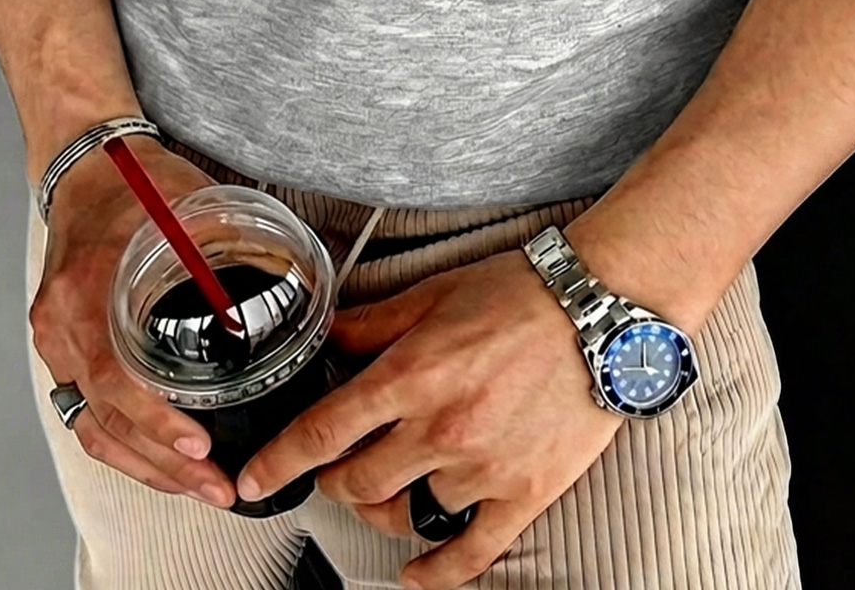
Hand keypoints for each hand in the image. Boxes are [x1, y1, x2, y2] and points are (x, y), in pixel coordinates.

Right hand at [28, 138, 237, 508]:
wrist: (84, 166)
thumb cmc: (135, 180)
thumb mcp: (185, 201)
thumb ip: (226, 239)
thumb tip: (287, 278)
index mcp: (87, 289)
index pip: (114, 377)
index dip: (155, 421)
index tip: (197, 446)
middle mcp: (62, 322)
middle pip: (105, 418)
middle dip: (164, 464)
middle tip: (216, 486)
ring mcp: (56, 339)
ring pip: (93, 425)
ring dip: (146, 464)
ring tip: (198, 486)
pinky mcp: (61, 347)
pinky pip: (85, 410)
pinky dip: (124, 441)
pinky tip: (160, 459)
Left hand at [236, 248, 626, 589]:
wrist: (601, 309)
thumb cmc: (519, 293)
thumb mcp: (433, 293)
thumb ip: (372, 323)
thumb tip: (325, 338)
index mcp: (410, 376)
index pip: (323, 433)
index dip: (278, 463)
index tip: (253, 482)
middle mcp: (439, 429)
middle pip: (357, 484)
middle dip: (334, 482)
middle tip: (338, 468)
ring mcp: (482, 467)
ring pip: (407, 515)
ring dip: (386, 508)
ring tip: (386, 490)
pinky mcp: (523, 493)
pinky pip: (470, 553)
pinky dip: (436, 572)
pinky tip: (416, 571)